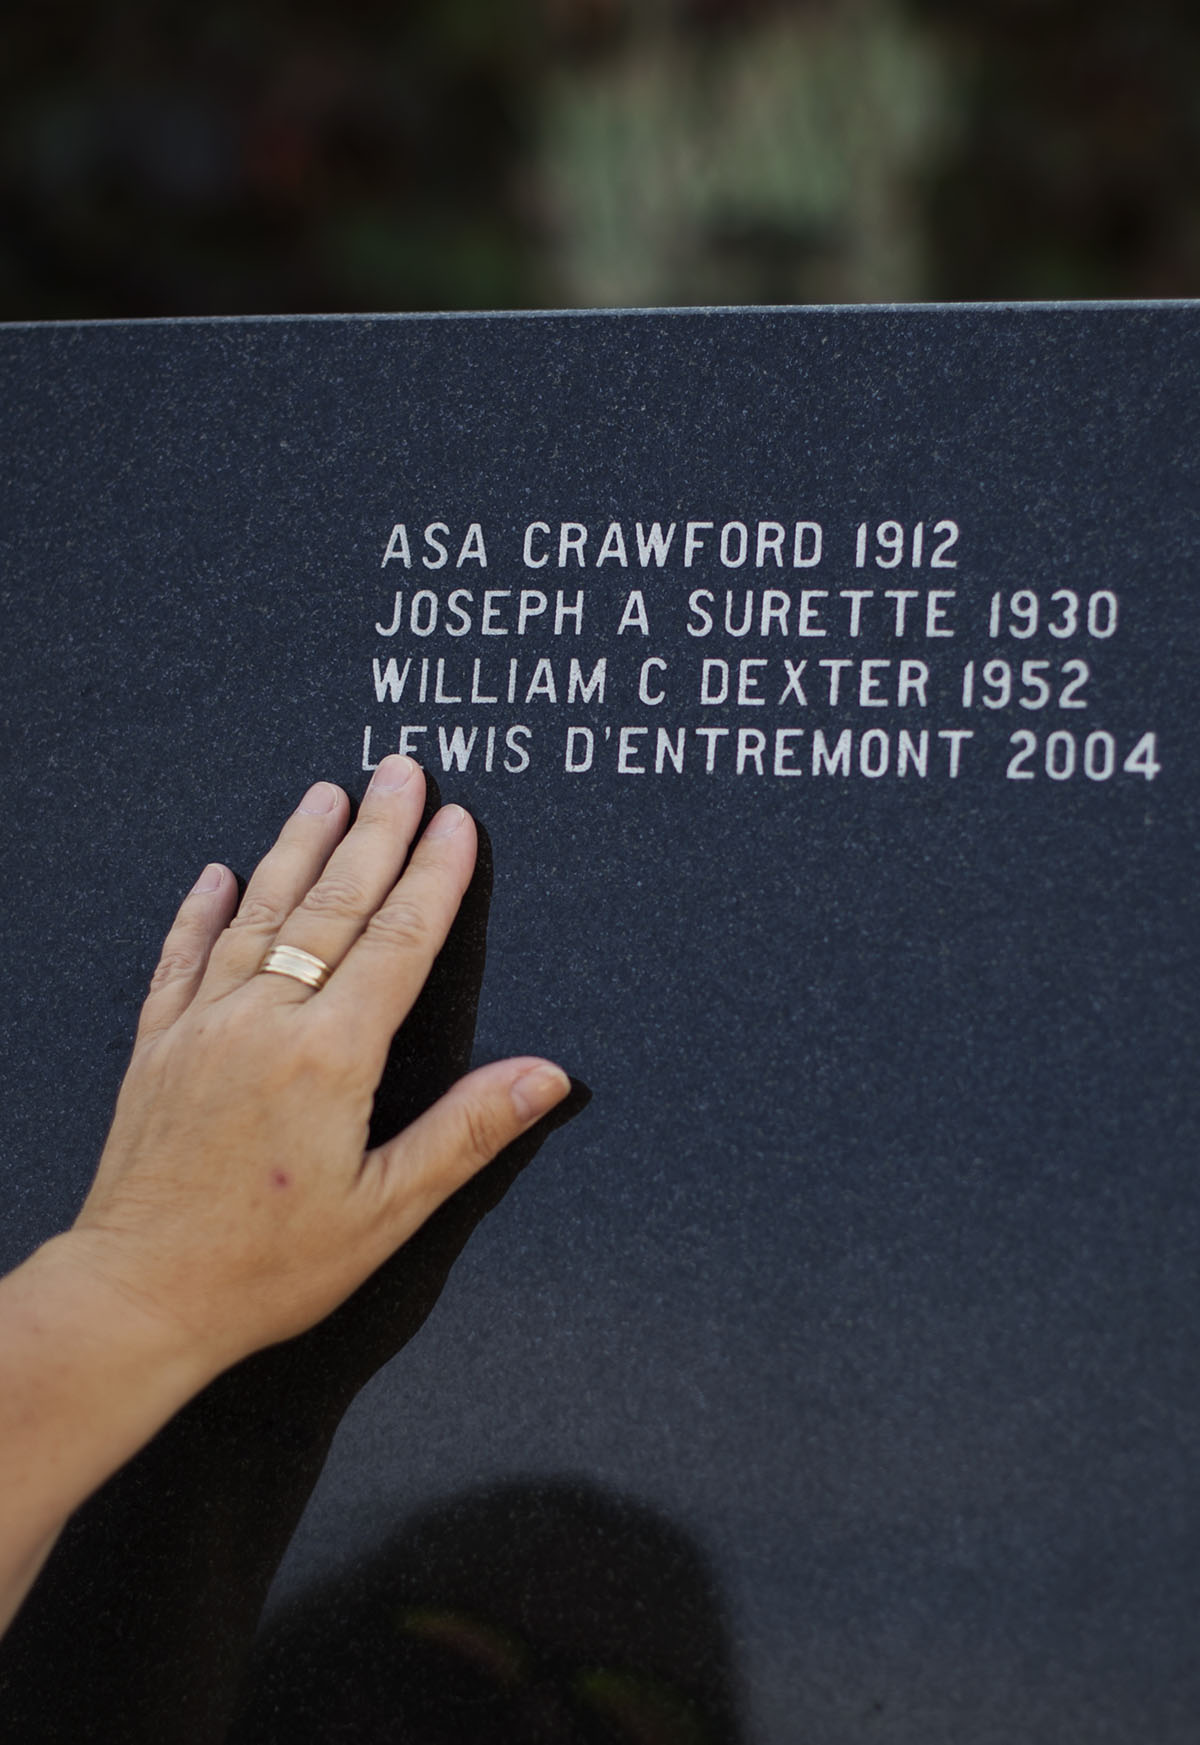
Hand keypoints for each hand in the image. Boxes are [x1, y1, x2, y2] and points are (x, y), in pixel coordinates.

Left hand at [66, 755, 568, 1381]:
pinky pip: (181, 958)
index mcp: (328, 1057)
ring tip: (325, 793)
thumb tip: (546, 1075)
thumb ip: (466, 1132)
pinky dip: (200, 912)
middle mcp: (263, 1022)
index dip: (434, 878)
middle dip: (375, 833)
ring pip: (259, 914)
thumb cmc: (265, 1267)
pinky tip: (214, 874)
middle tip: (400, 770)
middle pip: (333, 906)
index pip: (398, 943)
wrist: (137, 1294)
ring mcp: (202, 1026)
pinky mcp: (155, 1047)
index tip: (456, 822)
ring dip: (296, 847)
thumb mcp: (386, 1211)